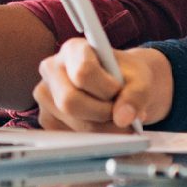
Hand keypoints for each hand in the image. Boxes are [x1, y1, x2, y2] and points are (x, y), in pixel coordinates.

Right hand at [34, 39, 173, 131]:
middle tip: (120, 112)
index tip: (119, 90)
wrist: (123, 86)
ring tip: (117, 119)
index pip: (83, 72)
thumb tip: (122, 119)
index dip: (106, 88)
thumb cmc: (128, 77)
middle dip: (102, 113)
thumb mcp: (141, 80)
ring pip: (70, 122)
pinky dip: (92, 137)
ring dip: (101, 128)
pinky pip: (69, 136)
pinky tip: (104, 126)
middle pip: (70, 101)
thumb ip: (136, 96)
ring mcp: (46, 95)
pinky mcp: (47, 118)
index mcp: (73, 49)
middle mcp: (52, 69)